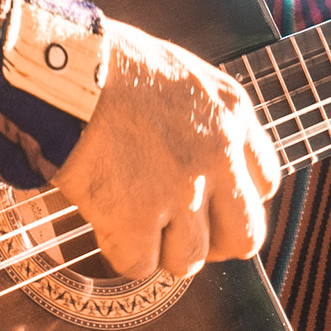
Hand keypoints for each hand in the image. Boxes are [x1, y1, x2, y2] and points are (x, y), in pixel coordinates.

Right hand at [47, 22, 284, 279]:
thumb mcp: (182, 75)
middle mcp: (218, 155)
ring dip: (161, 251)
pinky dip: (121, 252)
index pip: (266, 182)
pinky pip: (139, 265)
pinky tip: (106, 224)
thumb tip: (202, 159)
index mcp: (233, 114)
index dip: (234, 200)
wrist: (64, 69)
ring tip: (135, 224)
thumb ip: (204, 118)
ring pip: (190, 259)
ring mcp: (179, 190)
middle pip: (244, 236)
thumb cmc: (109, 65)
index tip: (210, 202)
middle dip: (214, 244)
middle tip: (181, 234)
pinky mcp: (135, 217)